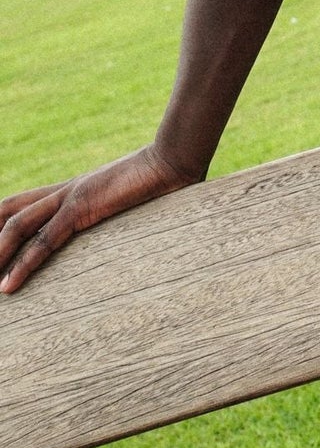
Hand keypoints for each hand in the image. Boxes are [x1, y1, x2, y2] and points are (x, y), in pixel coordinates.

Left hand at [0, 144, 196, 293]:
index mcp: (70, 189)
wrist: (174, 161)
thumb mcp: (127, 200)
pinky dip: (23, 264)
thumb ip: (116, 210)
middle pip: (8, 211)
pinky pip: (44, 240)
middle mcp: (63, 191)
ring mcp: (70, 196)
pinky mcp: (82, 206)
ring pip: (16, 226)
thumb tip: (125, 228)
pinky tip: (8, 287)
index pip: (19, 205)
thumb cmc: (160, 181)